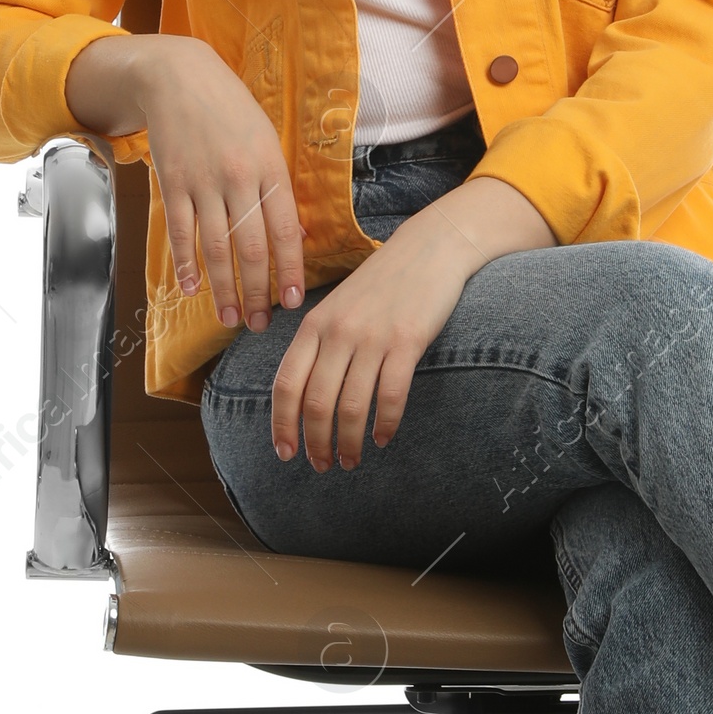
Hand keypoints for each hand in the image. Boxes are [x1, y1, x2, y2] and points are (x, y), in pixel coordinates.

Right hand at [66, 32, 303, 332]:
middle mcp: (239, 179)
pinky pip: (180, 231)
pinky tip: (192, 288)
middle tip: (260, 324)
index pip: (286, 232)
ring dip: (224, 289)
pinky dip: (186, 263)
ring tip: (230, 318)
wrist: (179, 76)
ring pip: (216, 247)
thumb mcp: (268, 142)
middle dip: (257, 292)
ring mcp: (203, 182)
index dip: (290, 271)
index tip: (294, 301)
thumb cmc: (231, 111)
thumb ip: (279, 189)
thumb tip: (297, 237)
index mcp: (271, 169)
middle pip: (251, 248)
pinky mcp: (173, 183)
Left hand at [272, 176, 554, 468]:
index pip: (286, 384)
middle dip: (315, 442)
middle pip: (316, 403)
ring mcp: (372, 337)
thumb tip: (303, 393)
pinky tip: (383, 438)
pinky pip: (390, 395)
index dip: (282, 425)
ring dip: (348, 442)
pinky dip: (385, 423)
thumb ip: (320, 342)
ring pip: (351, 406)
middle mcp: (338, 332)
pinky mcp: (407, 341)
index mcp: (315, 324)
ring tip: (351, 460)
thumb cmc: (383, 282)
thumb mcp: (339, 306)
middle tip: (322, 465)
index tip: (286, 453)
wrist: (430, 248)